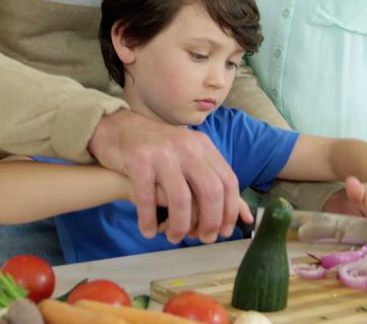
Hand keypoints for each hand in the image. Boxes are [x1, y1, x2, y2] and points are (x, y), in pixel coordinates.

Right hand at [89, 109, 252, 243]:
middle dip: (209, 221)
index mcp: (203, 146)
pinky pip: (147, 198)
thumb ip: (216, 183)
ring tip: (174, 238)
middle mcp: (186, 147)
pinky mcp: (138, 160)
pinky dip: (149, 220)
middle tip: (202, 238)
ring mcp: (162, 153)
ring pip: (180, 198)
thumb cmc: (159, 152)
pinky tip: (148, 231)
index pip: (228, 181)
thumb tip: (246, 216)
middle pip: (209, 190)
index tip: (225, 231)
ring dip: (179, 226)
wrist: (120, 129)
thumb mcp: (192, 158)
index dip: (230, 211)